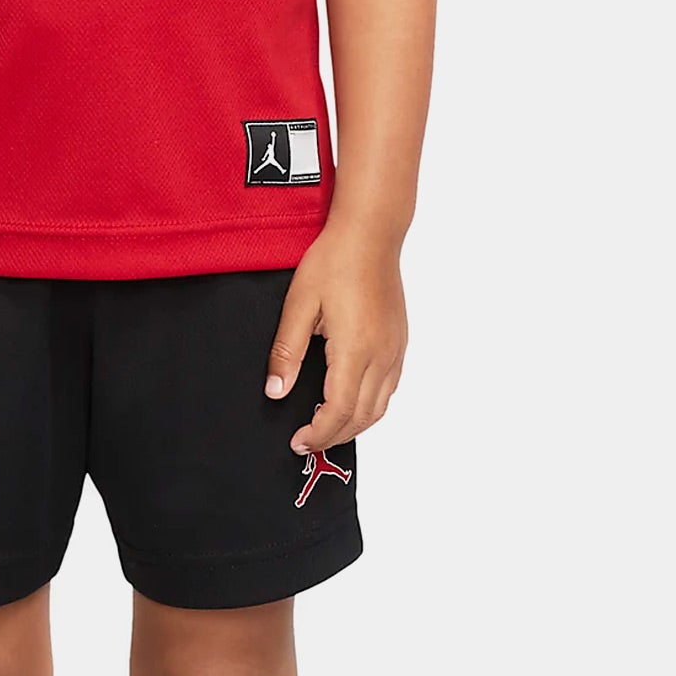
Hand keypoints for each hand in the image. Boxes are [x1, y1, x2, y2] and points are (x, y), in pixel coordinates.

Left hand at [265, 228, 407, 454]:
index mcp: (355, 350)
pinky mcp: (400, 341)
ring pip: (380, 407)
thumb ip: (287, 352)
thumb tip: (276, 392)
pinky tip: (352, 402)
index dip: (318, 433)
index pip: (339, 411)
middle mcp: (382, 356)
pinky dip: (371, 406)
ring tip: (326, 428)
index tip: (297, 442)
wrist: (370, 233)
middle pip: (362, 417)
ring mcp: (395, 349)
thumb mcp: (299, 304)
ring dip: (354, 426)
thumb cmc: (334, 261)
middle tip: (306, 442)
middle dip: (334, 436)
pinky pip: (390, 388)